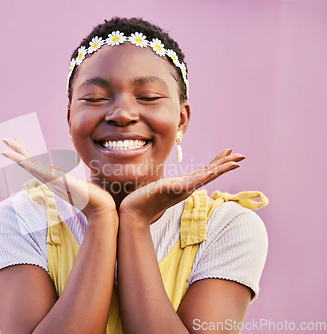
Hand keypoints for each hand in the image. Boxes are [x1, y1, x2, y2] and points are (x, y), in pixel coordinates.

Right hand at [1, 138, 116, 219]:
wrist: (100, 207)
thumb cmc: (91, 195)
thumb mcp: (75, 180)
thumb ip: (62, 173)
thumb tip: (52, 165)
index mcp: (53, 179)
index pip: (35, 164)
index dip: (24, 154)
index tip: (16, 143)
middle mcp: (50, 180)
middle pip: (29, 163)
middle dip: (18, 152)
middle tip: (6, 140)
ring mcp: (52, 181)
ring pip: (31, 166)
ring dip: (18, 156)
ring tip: (5, 148)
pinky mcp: (56, 181)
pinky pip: (39, 170)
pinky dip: (27, 164)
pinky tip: (20, 159)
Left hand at [119, 149, 244, 225]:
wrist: (133, 212)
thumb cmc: (143, 201)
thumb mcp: (158, 188)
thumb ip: (166, 186)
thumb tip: (167, 183)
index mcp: (184, 186)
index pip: (205, 172)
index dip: (218, 164)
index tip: (229, 153)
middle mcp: (186, 188)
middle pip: (210, 174)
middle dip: (226, 164)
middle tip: (242, 155)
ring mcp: (181, 190)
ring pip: (206, 177)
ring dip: (221, 168)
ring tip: (235, 161)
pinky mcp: (173, 190)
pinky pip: (192, 182)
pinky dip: (204, 176)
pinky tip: (213, 170)